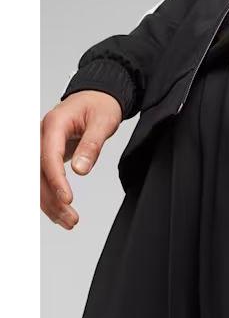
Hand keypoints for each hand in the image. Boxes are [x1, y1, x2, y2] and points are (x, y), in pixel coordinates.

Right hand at [40, 90, 121, 228]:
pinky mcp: (46, 155)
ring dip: (50, 203)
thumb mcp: (103, 122)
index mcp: (53, 124)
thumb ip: (92, 145)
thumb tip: (81, 171)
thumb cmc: (100, 105)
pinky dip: (51, 197)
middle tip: (71, 219)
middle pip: (37, 173)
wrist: (97, 96)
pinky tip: (61, 214)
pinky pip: (43, 178)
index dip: (56, 181)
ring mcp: (41, 146)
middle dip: (51, 199)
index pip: (48, 157)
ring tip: (70, 222)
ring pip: (37, 180)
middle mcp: (41, 136)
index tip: (67, 200)